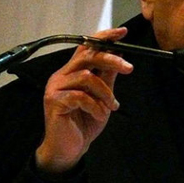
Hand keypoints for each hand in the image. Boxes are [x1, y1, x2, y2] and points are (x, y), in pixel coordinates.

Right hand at [36, 27, 133, 172]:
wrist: (69, 149)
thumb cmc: (84, 123)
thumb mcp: (102, 98)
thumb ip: (107, 78)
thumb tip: (119, 57)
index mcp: (72, 72)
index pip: (86, 47)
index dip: (104, 37)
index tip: (122, 33)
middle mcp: (62, 76)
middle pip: (87, 56)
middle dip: (111, 60)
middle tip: (129, 68)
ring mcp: (55, 88)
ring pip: (87, 77)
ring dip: (105, 92)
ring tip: (111, 107)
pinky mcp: (54, 101)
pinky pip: (80, 96)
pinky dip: (95, 105)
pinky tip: (99, 115)